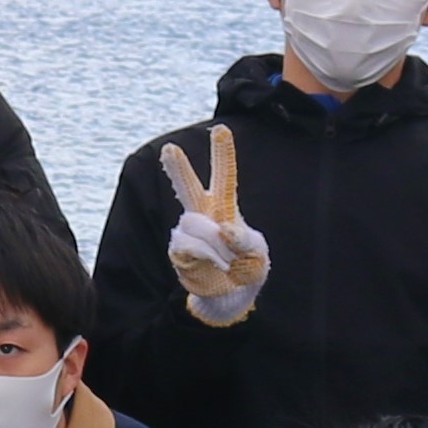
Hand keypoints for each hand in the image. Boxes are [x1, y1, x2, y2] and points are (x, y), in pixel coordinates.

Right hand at [161, 128, 268, 323]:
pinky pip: (188, 248)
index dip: (223, 154)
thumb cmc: (247, 268)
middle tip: (170, 149)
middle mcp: (203, 215)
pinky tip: (211, 267)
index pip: (225, 176)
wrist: (230, 298)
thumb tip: (223, 228)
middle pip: (189, 187)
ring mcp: (188, 233)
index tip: (221, 129)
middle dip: (179, 168)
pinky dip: (204, 258)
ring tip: (226, 261)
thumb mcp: (258, 255)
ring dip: (214, 245)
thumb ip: (244, 240)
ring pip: (194, 226)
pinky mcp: (178, 253)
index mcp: (225, 207)